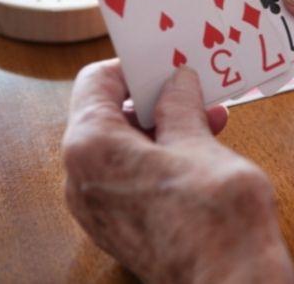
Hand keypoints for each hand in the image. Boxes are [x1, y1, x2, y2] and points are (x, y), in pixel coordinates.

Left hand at [63, 61, 293, 283]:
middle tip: (190, 90)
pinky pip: (125, 179)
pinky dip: (154, 160)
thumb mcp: (199, 144)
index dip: (131, 67)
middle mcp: (79, 178)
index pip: (94, 82)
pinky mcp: (116, 229)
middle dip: (150, 100)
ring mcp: (95, 209)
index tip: (162, 63)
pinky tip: (196, 154)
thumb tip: (176, 83)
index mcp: (90, 148)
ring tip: (206, 121)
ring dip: (158, 130)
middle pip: (105, 116)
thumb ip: (180, 106)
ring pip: (119, 149)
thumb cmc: (215, 220)